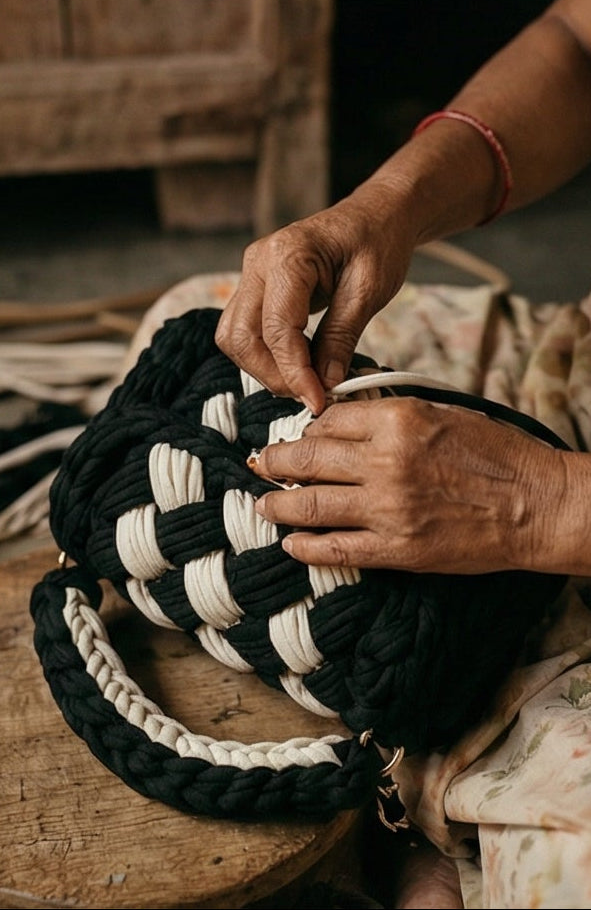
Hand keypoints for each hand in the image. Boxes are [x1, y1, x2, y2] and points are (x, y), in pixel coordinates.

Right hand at [214, 188, 415, 414]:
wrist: (377, 214)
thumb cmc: (378, 241)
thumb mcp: (370, 291)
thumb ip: (341, 338)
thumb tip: (324, 384)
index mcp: (288, 255)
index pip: (277, 329)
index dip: (295, 373)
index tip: (318, 401)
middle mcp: (258, 261)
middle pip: (241, 337)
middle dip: (273, 375)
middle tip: (311, 395)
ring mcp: (251, 273)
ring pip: (234, 338)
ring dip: (264, 369)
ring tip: (305, 382)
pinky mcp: (256, 286)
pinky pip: (244, 330)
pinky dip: (265, 355)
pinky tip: (297, 365)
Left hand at [251, 397, 565, 572]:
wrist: (537, 504)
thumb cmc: (496, 454)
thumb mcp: (442, 412)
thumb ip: (390, 415)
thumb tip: (342, 420)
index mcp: (398, 419)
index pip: (328, 419)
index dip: (307, 429)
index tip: (299, 437)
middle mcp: (385, 462)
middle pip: (307, 459)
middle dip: (275, 462)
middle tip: (260, 464)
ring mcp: (387, 509)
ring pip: (310, 505)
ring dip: (277, 506)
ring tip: (263, 506)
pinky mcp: (396, 549)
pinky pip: (335, 548)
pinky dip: (305, 546)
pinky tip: (291, 544)